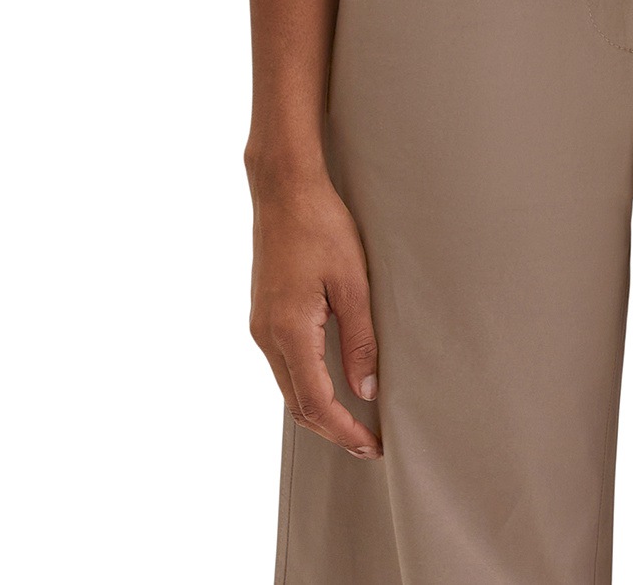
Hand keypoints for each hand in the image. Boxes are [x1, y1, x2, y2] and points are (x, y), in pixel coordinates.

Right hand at [248, 164, 382, 458]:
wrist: (284, 188)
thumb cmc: (321, 225)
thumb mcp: (353, 282)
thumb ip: (360, 340)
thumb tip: (368, 390)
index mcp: (289, 330)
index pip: (315, 402)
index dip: (344, 430)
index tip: (371, 445)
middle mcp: (267, 335)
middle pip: (297, 404)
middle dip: (332, 429)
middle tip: (368, 442)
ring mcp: (261, 325)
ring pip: (288, 387)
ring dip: (319, 409)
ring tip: (355, 419)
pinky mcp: (264, 314)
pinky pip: (283, 364)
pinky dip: (307, 384)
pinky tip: (332, 383)